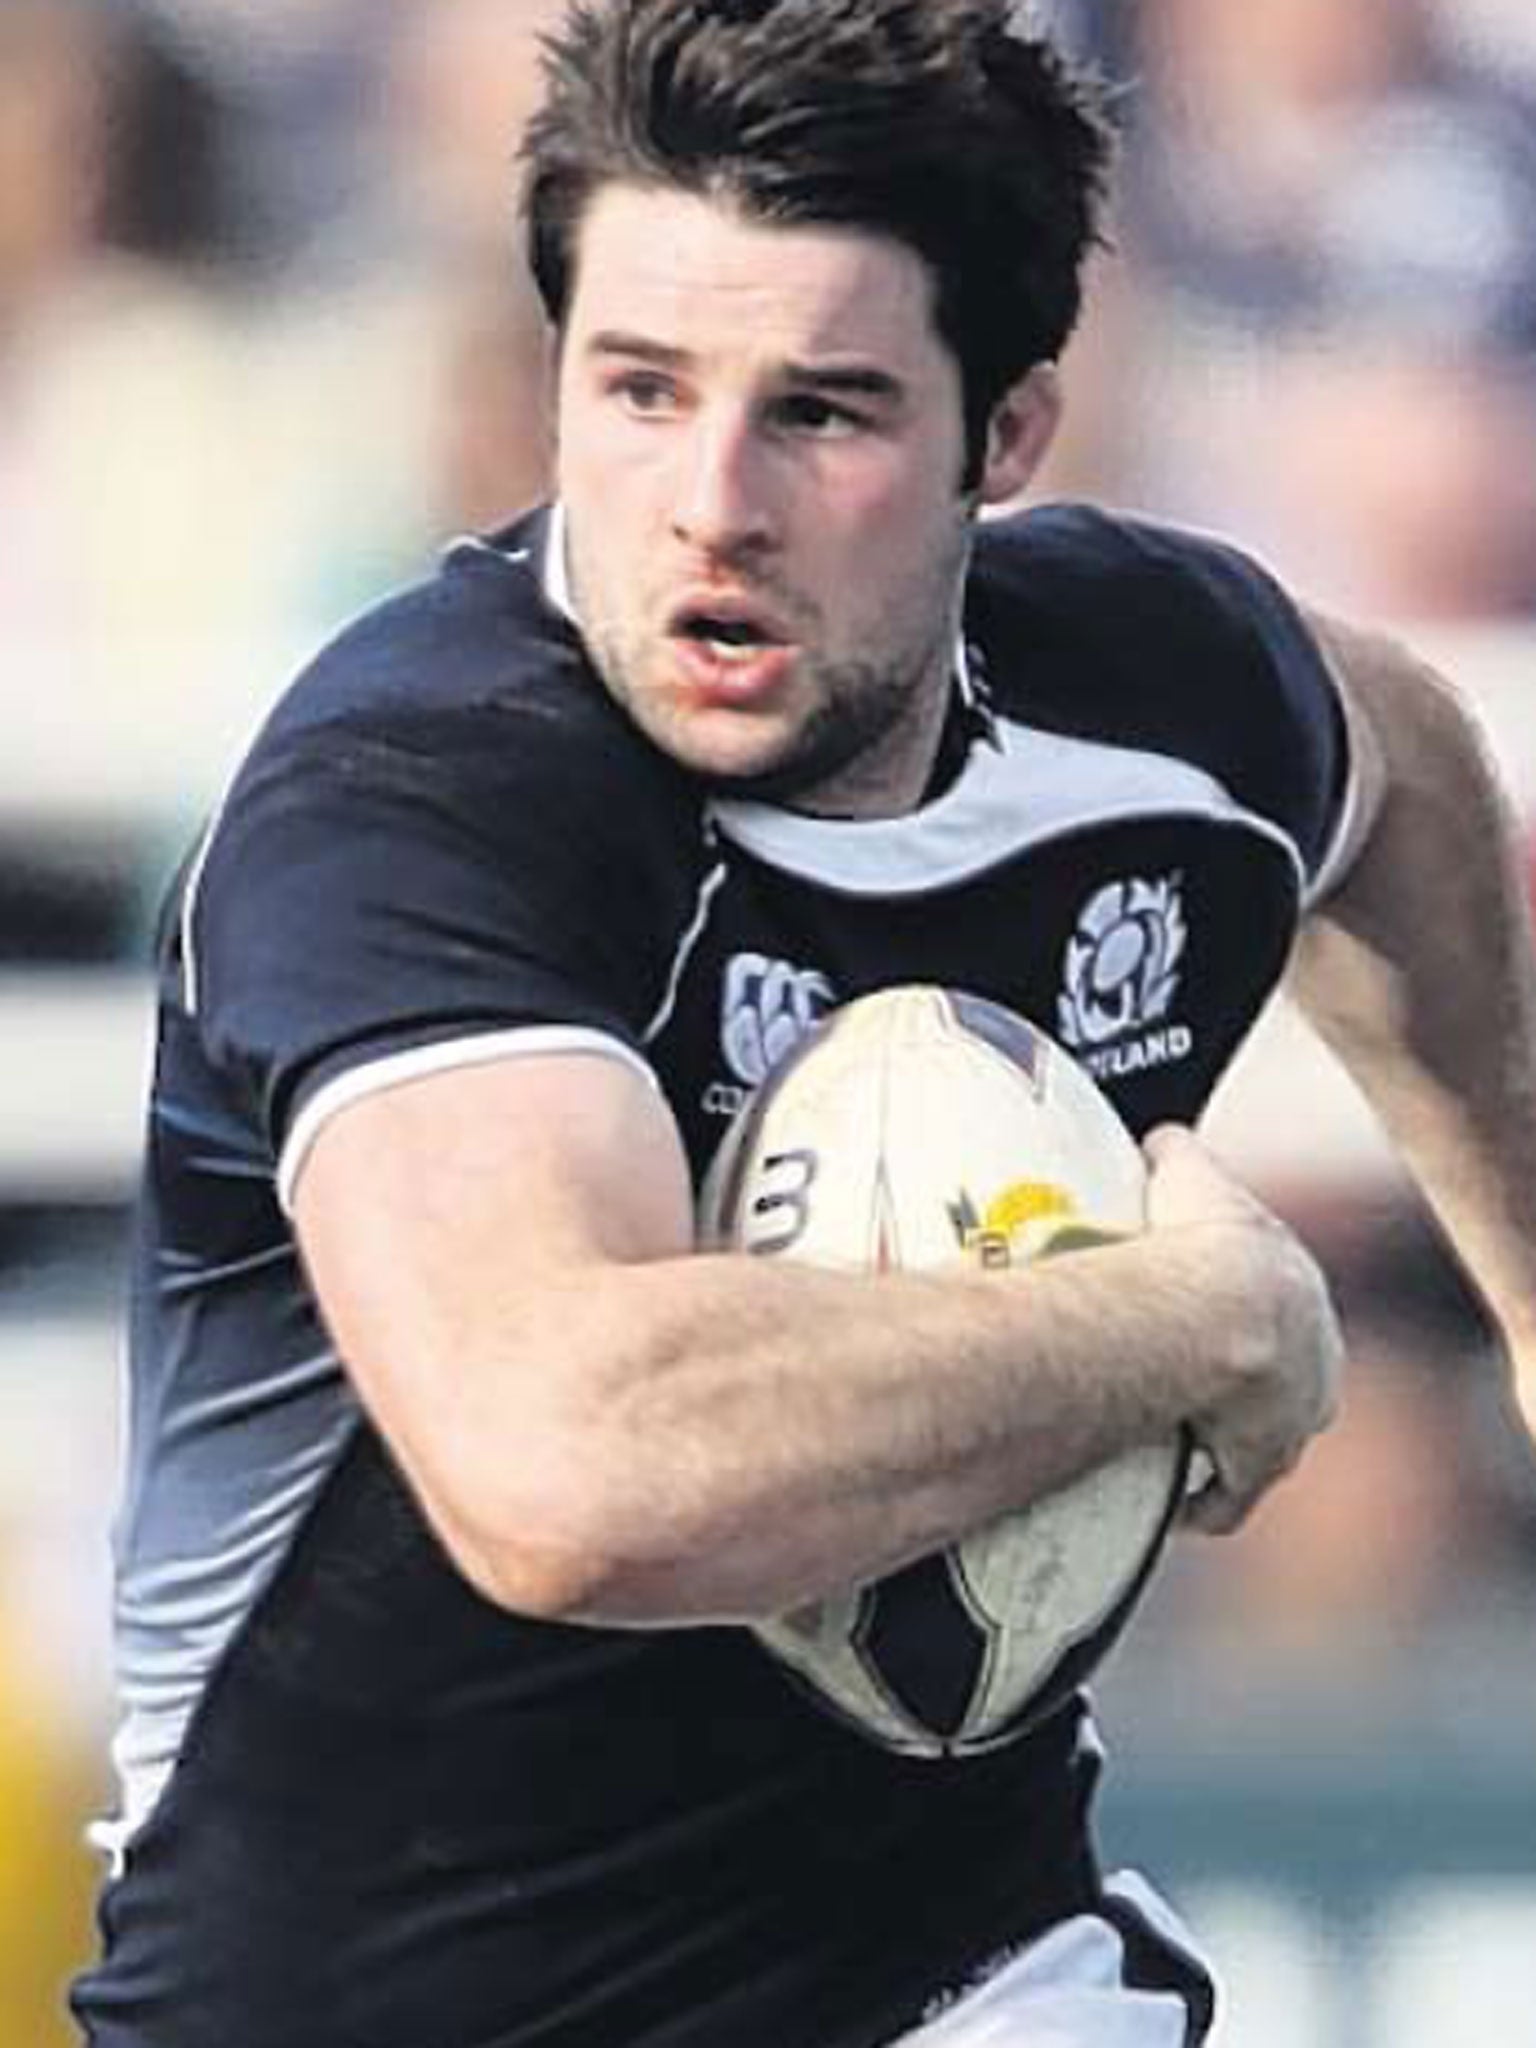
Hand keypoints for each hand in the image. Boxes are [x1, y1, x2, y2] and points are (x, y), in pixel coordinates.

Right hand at [1142, 1125, 1342, 1534]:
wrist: (1219, 1310)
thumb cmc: (1204, 1239)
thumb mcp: (1188, 1175)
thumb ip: (1175, 1155)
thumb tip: (1155, 1140)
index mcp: (1305, 1301)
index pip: (1281, 1315)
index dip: (1241, 1319)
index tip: (1204, 1323)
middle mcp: (1316, 1369)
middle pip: (1281, 1385)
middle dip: (1240, 1388)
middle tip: (1180, 1385)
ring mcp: (1291, 1424)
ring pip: (1259, 1443)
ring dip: (1221, 1445)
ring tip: (1169, 1442)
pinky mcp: (1258, 1467)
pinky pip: (1230, 1497)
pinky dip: (1202, 1503)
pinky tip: (1172, 1505)